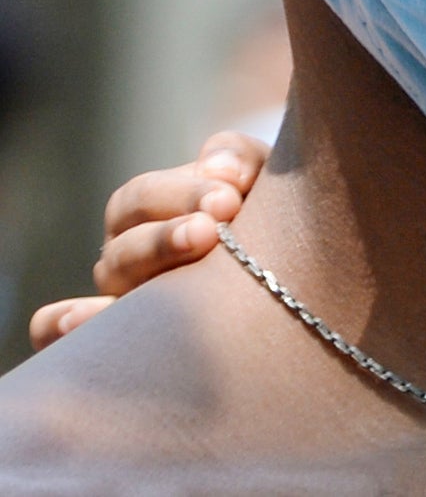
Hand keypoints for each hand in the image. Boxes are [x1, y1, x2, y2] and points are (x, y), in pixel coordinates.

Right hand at [27, 129, 267, 349]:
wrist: (291, 270)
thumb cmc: (266, 214)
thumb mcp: (259, 178)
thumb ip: (240, 161)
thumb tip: (220, 170)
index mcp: (146, 210)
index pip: (143, 197)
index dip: (183, 193)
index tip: (232, 196)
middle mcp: (127, 255)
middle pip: (124, 242)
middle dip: (166, 236)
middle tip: (212, 229)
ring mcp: (122, 298)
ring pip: (111, 281)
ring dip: (144, 268)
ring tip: (183, 259)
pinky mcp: (125, 341)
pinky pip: (62, 335)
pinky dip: (58, 327)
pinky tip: (73, 325)